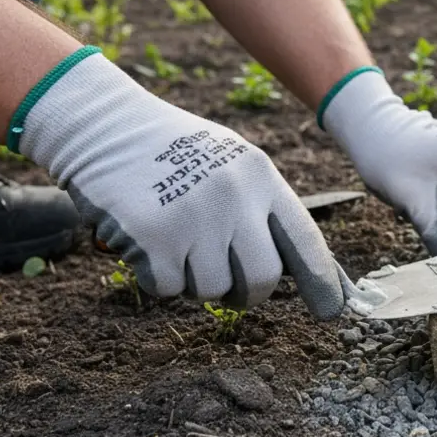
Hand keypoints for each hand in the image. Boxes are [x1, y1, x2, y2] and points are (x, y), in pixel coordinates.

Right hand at [16, 48, 345, 318]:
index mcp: (261, 177)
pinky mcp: (154, 238)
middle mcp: (235, 198)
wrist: (104, 126)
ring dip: (193, 281)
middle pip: (262, 279)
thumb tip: (294, 269)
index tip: (333, 311)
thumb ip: (261, 209)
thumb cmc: (172, 151)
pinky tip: (147, 241)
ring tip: (176, 242)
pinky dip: (157, 277)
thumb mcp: (230, 164)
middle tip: (230, 289)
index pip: (305, 241)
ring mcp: (195, 218)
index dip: (322, 282)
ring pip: (211, 290)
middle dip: (246, 294)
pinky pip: (168, 289)